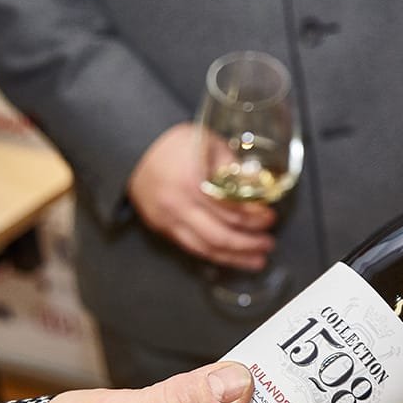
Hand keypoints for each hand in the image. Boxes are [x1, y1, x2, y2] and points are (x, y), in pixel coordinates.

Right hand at [127, 122, 277, 270]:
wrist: (133, 147)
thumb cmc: (171, 142)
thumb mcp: (208, 142)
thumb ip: (233, 164)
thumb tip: (257, 184)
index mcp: (193, 182)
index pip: (231, 210)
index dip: (254, 218)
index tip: (270, 217)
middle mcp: (179, 205)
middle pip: (220, 236)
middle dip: (248, 244)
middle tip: (268, 244)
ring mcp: (168, 220)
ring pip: (206, 249)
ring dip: (234, 258)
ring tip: (256, 260)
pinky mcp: (162, 228)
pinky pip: (192, 248)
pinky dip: (214, 255)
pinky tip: (230, 257)